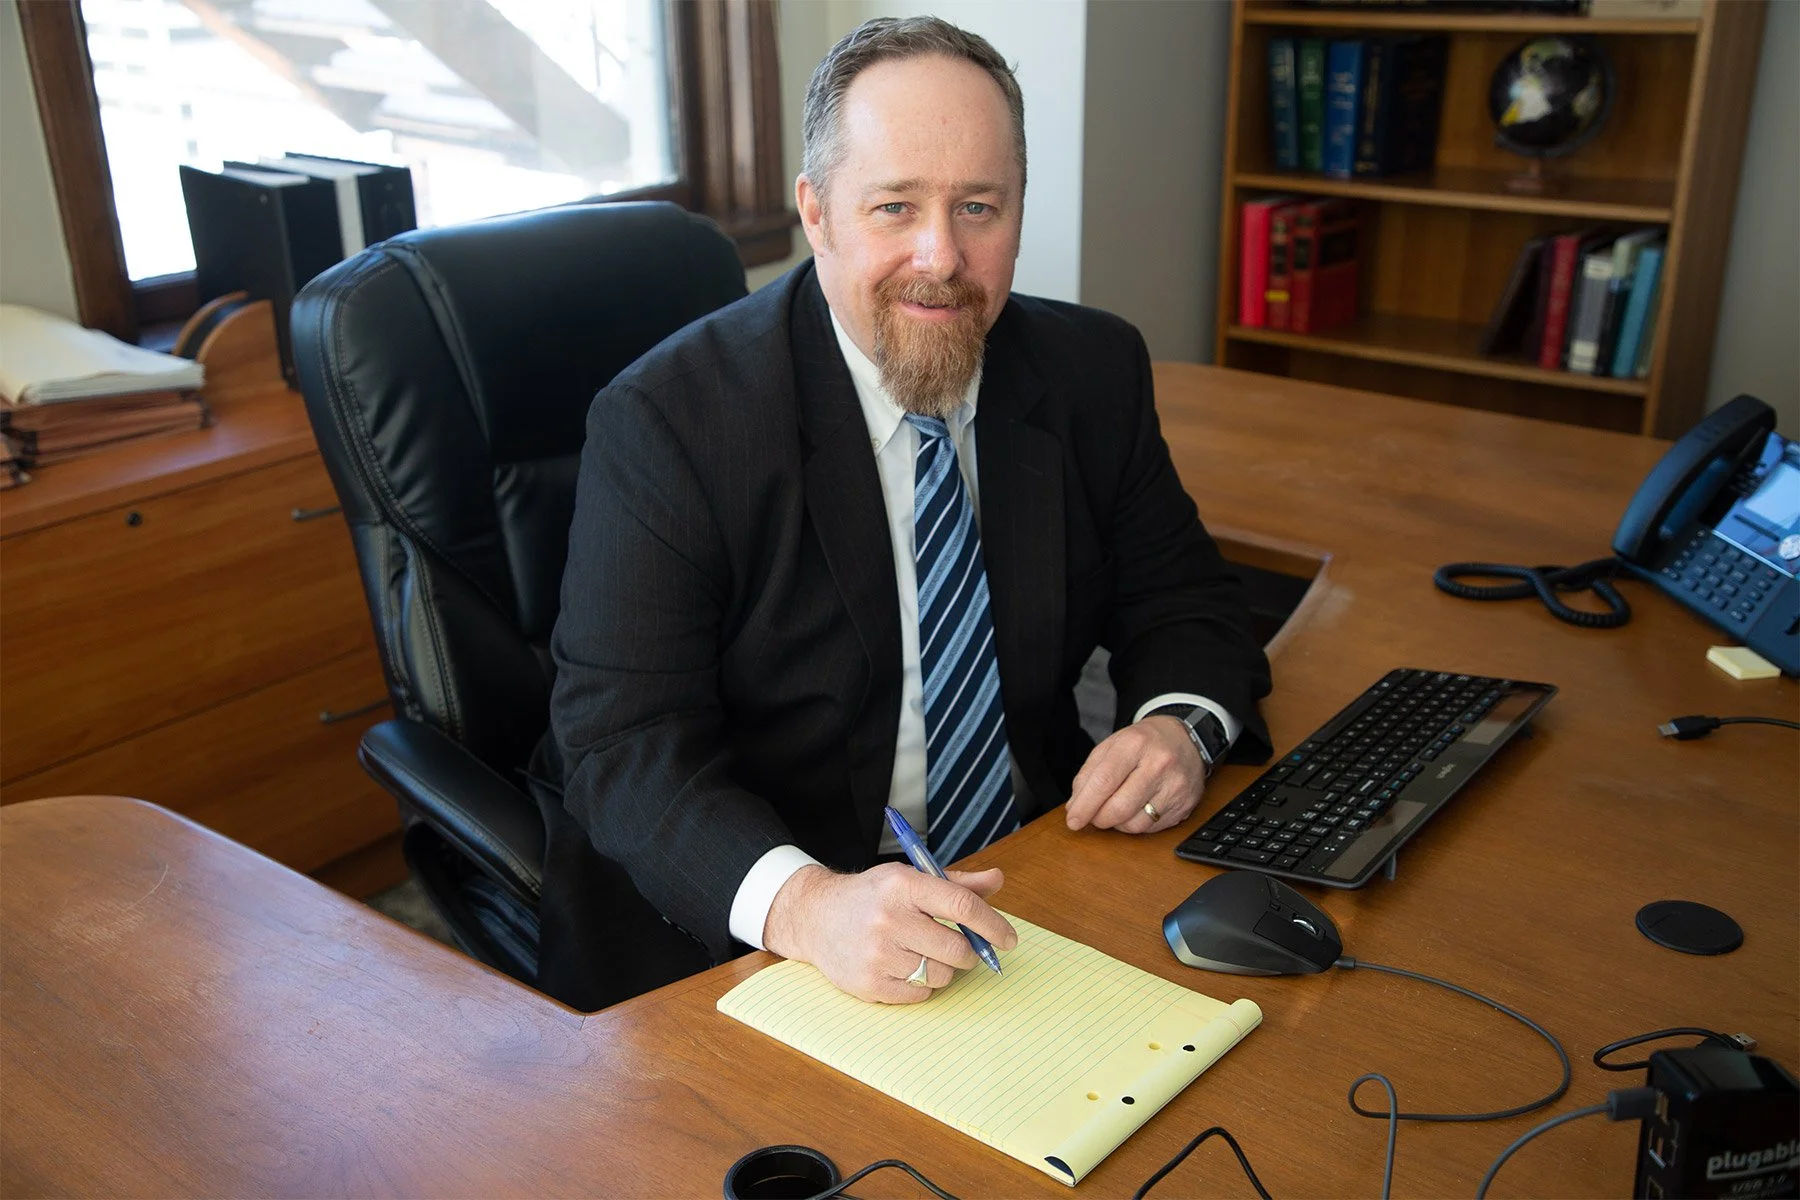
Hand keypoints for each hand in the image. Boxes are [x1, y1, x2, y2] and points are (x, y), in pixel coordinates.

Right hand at [762, 862, 1017, 1003]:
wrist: (816, 917)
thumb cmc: (872, 896)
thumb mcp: (910, 878)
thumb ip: (956, 883)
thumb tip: (997, 880)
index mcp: (903, 885)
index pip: (962, 906)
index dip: (993, 925)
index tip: (1009, 939)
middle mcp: (888, 918)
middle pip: (956, 948)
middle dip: (969, 953)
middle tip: (963, 950)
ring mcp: (877, 954)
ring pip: (940, 975)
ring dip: (943, 969)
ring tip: (924, 954)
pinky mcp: (868, 984)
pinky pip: (919, 995)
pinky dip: (921, 986)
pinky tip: (903, 967)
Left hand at [1065, 716, 1206, 833]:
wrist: (1186, 739)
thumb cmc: (1144, 743)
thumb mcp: (1112, 746)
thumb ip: (1089, 774)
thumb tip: (1075, 806)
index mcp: (1135, 744)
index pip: (1104, 781)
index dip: (1085, 805)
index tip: (1073, 819)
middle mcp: (1158, 764)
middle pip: (1119, 807)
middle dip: (1099, 818)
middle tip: (1093, 816)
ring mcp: (1175, 786)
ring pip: (1135, 824)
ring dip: (1117, 824)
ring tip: (1116, 809)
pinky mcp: (1184, 805)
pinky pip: (1151, 828)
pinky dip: (1136, 824)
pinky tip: (1135, 810)